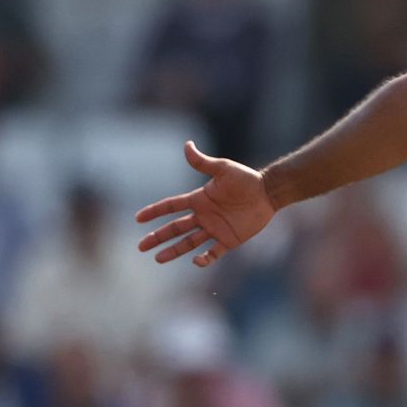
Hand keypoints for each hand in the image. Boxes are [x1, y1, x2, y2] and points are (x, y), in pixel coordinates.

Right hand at [135, 141, 274, 267]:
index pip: (171, 207)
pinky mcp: (229, 240)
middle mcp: (203, 216)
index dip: (155, 212)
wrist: (268, 192)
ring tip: (157, 259)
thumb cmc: (246, 179)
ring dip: (173, 251)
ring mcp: (215, 229)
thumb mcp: (223, 168)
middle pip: (175, 228)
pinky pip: (213, 253)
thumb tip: (186, 144)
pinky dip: (204, 259)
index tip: (138, 219)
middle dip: (157, 237)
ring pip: (188, 243)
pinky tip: (195, 261)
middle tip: (141, 247)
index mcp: (199, 199)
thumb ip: (203, 162)